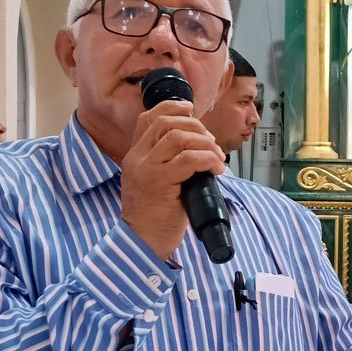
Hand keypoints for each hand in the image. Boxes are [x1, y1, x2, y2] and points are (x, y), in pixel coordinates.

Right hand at [121, 100, 225, 259]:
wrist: (142, 242)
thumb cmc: (156, 216)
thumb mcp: (157, 182)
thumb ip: (168, 162)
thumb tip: (200, 145)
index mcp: (135, 155)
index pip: (148, 118)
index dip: (172, 107)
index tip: (191, 109)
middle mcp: (137, 158)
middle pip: (166, 123)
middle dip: (196, 127)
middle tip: (212, 144)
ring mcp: (146, 169)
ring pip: (178, 137)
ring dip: (205, 143)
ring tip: (216, 158)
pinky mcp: (158, 182)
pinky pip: (188, 159)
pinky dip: (207, 160)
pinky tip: (216, 170)